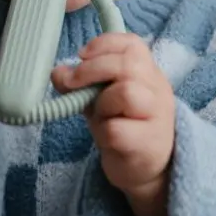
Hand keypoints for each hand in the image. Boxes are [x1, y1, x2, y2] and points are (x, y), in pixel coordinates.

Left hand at [51, 33, 174, 215]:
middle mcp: (158, 90)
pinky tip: (106, 139)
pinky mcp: (147, 144)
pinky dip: (102, 132)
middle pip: (129, 64)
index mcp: (149, 73)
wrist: (146, 171)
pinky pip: (116, 129)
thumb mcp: (100, 99)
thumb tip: (57, 72)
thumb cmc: (124, 127)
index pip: (133, 44)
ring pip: (126, 92)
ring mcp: (157, 117)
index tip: (81, 56)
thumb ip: (81, 83)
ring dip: (102, 102)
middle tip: (72, 83)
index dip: (103, 45)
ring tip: (100, 116)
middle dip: (91, 70)